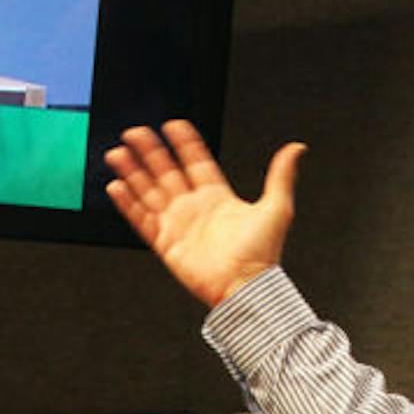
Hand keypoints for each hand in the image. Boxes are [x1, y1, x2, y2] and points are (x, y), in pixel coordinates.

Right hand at [105, 121, 305, 306]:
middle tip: (136, 133)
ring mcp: (178, 225)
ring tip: (119, 153)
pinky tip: (116, 187)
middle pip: (166, 172)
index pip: (196, 163)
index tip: (173, 125)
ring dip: (133, 172)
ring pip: (149, 192)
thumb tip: (297, 149)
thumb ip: (281, 175)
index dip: (184, 144)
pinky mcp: (166, 243)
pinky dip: (128, 204)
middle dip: (150, 152)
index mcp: (218, 198)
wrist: (246, 287)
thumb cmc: (263, 255)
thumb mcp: (277, 208)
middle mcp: (195, 208)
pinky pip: (141, 220)